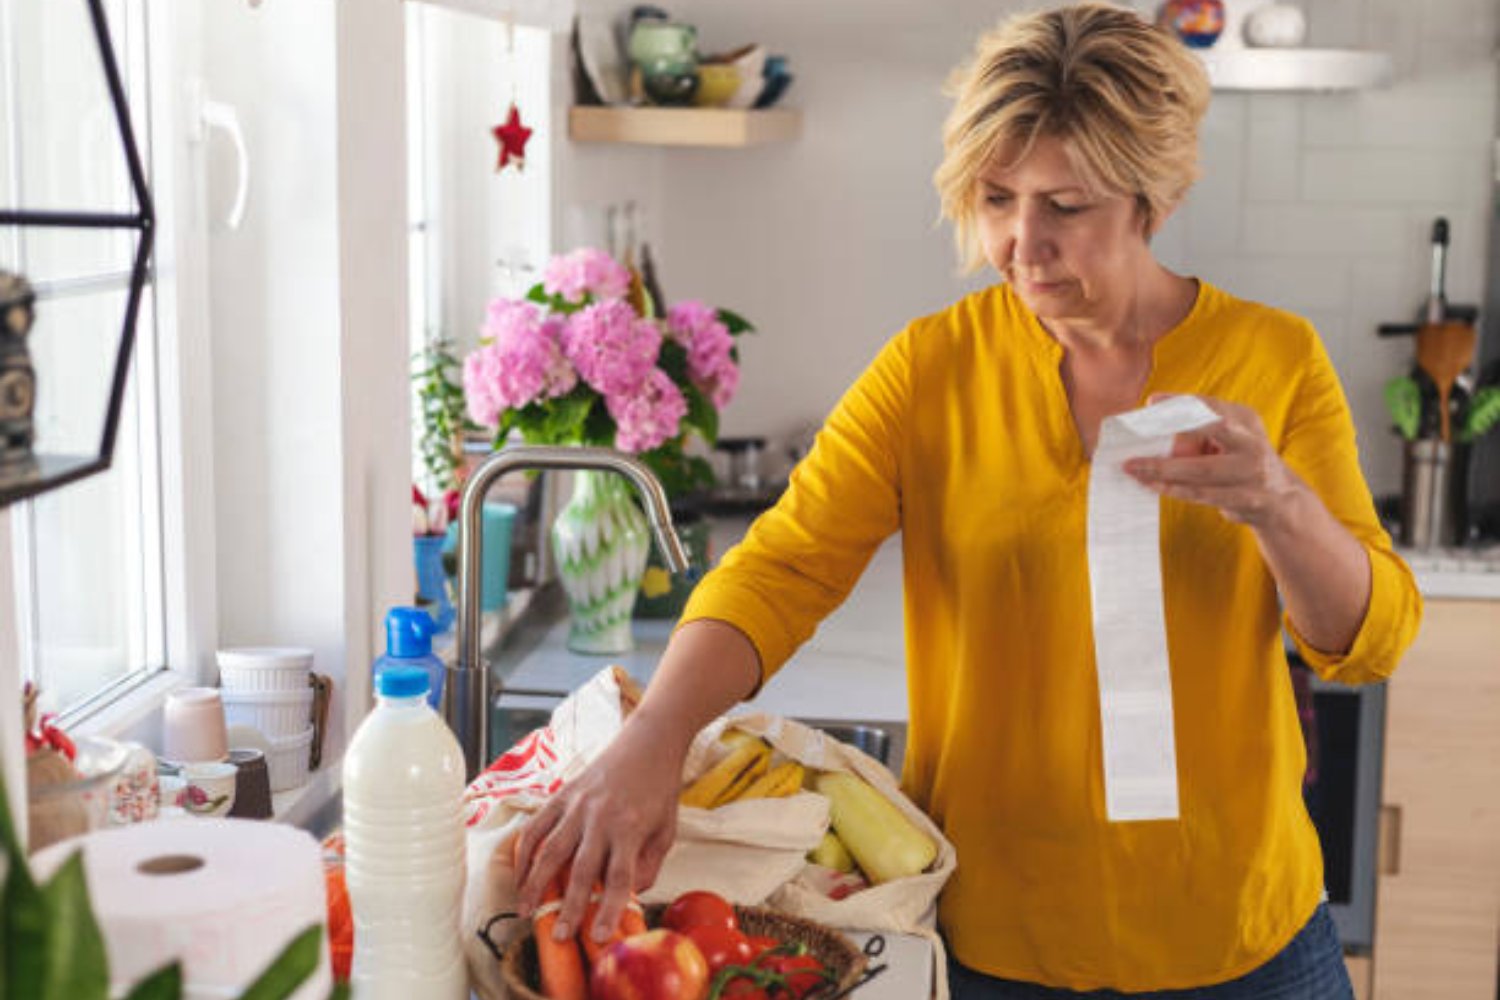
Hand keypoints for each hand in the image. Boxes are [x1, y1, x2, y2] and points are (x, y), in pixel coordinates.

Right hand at [513, 717, 682, 943]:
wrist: (648, 742)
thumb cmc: (659, 790)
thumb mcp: (666, 831)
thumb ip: (648, 866)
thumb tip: (628, 896)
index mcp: (631, 828)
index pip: (620, 878)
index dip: (609, 910)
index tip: (597, 937)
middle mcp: (601, 818)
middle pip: (581, 870)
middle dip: (569, 906)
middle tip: (558, 936)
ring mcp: (578, 805)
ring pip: (550, 850)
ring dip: (535, 883)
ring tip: (525, 910)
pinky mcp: (562, 795)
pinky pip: (536, 826)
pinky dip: (524, 851)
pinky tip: (520, 875)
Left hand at [1123, 394, 1303, 528]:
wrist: (1281, 500)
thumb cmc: (1240, 463)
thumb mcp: (1228, 440)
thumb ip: (1198, 433)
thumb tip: (1152, 428)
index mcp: (1246, 420)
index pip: (1211, 405)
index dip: (1182, 402)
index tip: (1152, 401)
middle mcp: (1252, 443)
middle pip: (1214, 428)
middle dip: (1174, 431)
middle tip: (1138, 435)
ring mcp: (1252, 472)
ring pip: (1202, 469)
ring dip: (1163, 470)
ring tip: (1133, 469)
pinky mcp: (1247, 499)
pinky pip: (1203, 494)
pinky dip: (1175, 489)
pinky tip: (1152, 485)